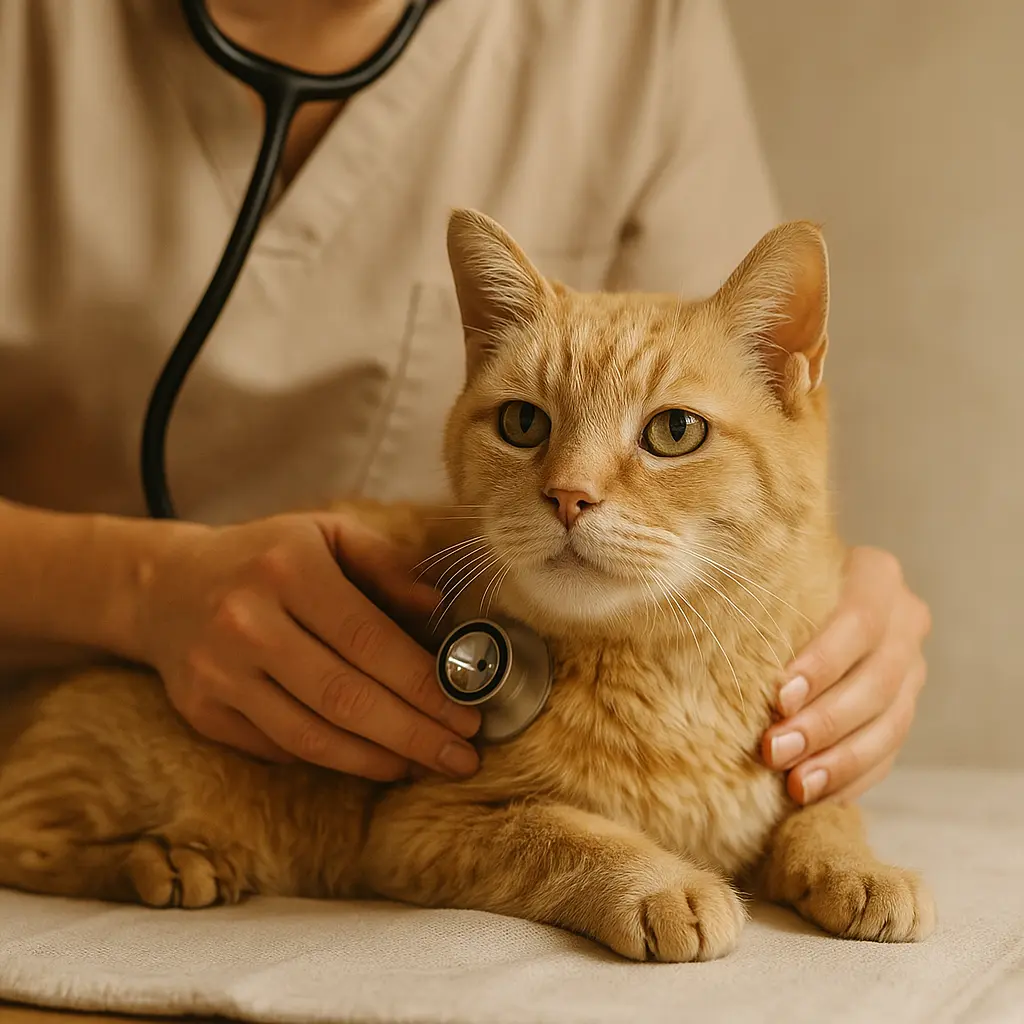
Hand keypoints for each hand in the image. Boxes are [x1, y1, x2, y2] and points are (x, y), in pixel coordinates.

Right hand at [136, 512, 480, 781]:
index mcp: (288, 570)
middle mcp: (246, 622)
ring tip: (423, 764)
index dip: (424, 684)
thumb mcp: (327, 535)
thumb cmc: (268, 557)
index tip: (469, 712)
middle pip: (345, 698)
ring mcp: (218, 673)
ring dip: (377, 760)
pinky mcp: (202, 713)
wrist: (166, 586)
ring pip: (311, 737)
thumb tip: (444, 610)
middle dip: (414, 735)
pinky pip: (279, 750)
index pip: (369, 640)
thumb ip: (389, 566)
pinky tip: (371, 759)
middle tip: (462, 757)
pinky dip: (332, 760)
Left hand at [762, 547, 930, 804]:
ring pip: (889, 725)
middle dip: (824, 723)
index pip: (860, 621)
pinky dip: (849, 779)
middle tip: (774, 750)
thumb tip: (700, 638)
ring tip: (794, 784)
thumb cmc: (765, 589)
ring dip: (839, 761)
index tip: (780, 698)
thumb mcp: (768, 581)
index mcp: (876, 577)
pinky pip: (887, 755)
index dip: (824, 663)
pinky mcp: (904, 711)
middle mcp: (905, 620)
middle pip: (876, 681)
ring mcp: (912, 669)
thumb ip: (759, 604)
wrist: (797, 603)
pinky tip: (814, 796)